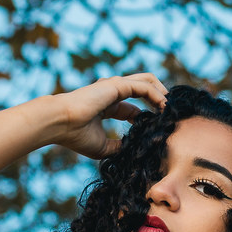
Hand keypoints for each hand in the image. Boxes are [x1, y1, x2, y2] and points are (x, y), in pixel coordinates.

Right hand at [51, 72, 167, 160]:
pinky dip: (157, 94)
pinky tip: (165, 106)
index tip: (159, 128)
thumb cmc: (75, 135)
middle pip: (143, 88)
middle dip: (159, 98)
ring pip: (146, 81)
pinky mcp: (117, 85)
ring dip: (162, 92)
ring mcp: (114, 86)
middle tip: (171, 113)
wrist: (59, 123)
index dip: (148, 116)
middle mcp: (112, 93)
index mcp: (107, 106)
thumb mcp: (102, 147)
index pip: (133, 108)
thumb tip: (132, 151)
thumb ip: (118, 146)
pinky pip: (144, 86)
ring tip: (173, 107)